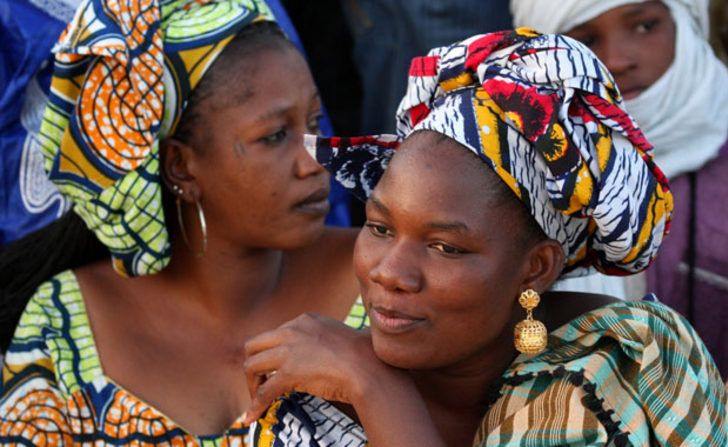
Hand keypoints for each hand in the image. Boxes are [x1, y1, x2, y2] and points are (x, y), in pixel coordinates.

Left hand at [241, 312, 401, 424]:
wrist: (369, 367)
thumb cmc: (362, 357)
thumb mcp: (337, 337)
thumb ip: (319, 341)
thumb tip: (314, 358)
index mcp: (304, 320)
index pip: (274, 335)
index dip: (271, 355)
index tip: (273, 369)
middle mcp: (293, 330)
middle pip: (253, 345)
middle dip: (253, 366)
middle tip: (260, 383)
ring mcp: (289, 350)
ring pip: (251, 365)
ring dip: (251, 385)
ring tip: (258, 399)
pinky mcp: (289, 372)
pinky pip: (264, 390)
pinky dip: (255, 405)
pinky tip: (253, 416)